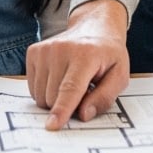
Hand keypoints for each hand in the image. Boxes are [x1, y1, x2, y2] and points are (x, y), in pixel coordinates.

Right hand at [26, 0, 128, 130]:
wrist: (94, 26)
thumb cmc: (108, 54)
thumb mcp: (120, 75)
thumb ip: (104, 97)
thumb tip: (83, 114)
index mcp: (86, 55)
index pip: (70, 88)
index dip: (62, 109)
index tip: (52, 125)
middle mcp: (61, 49)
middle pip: (53, 97)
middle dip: (66, 105)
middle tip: (82, 91)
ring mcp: (45, 49)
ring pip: (41, 95)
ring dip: (54, 99)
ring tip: (70, 83)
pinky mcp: (33, 52)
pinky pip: (33, 88)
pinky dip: (45, 90)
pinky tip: (59, 78)